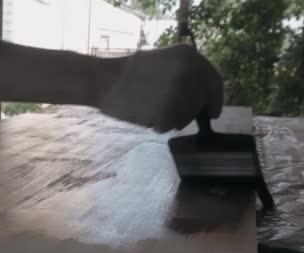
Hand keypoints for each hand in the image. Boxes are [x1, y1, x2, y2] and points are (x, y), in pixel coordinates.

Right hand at [96, 45, 223, 132]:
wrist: (105, 79)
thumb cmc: (131, 71)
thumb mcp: (165, 60)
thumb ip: (187, 73)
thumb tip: (204, 95)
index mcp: (190, 56)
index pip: (213, 82)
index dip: (216, 99)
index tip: (213, 112)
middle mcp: (189, 73)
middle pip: (199, 104)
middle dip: (186, 111)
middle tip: (165, 110)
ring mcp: (179, 94)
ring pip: (185, 118)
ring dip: (170, 118)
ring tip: (150, 107)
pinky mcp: (166, 113)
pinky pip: (168, 127)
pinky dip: (157, 125)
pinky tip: (144, 114)